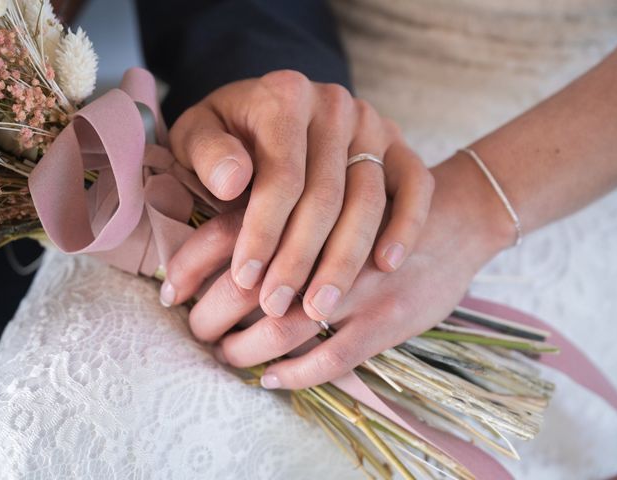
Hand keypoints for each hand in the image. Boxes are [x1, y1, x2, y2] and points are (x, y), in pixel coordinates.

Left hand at [162, 70, 433, 323]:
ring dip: (345, 260)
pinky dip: (406, 226)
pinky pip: (416, 186)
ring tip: (321, 307)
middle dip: (300, 259)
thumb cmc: (230, 135)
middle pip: (326, 195)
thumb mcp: (200, 134)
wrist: (277, 114)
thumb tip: (233, 182)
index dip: (262, 231)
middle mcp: (336, 105)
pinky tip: (386, 265)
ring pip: (368, 201)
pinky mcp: (400, 146)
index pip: (281, 176)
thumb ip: (208, 153)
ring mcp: (374, 125)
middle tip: (278, 307)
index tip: (246, 278)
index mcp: (286, 95)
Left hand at [207, 152, 514, 387]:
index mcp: (309, 187)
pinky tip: (273, 378)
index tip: (171, 292)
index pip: (231, 231)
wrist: (461, 213)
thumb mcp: (332, 171)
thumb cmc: (382, 195)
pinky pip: (336, 356)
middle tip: (196, 330)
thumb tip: (213, 222)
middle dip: (215, 315)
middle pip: (255, 284)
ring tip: (228, 355)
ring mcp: (366, 280)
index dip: (193, 266)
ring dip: (250, 349)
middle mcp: (334, 234)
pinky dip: (297, 373)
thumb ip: (278, 193)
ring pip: (290, 327)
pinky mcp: (395, 315)